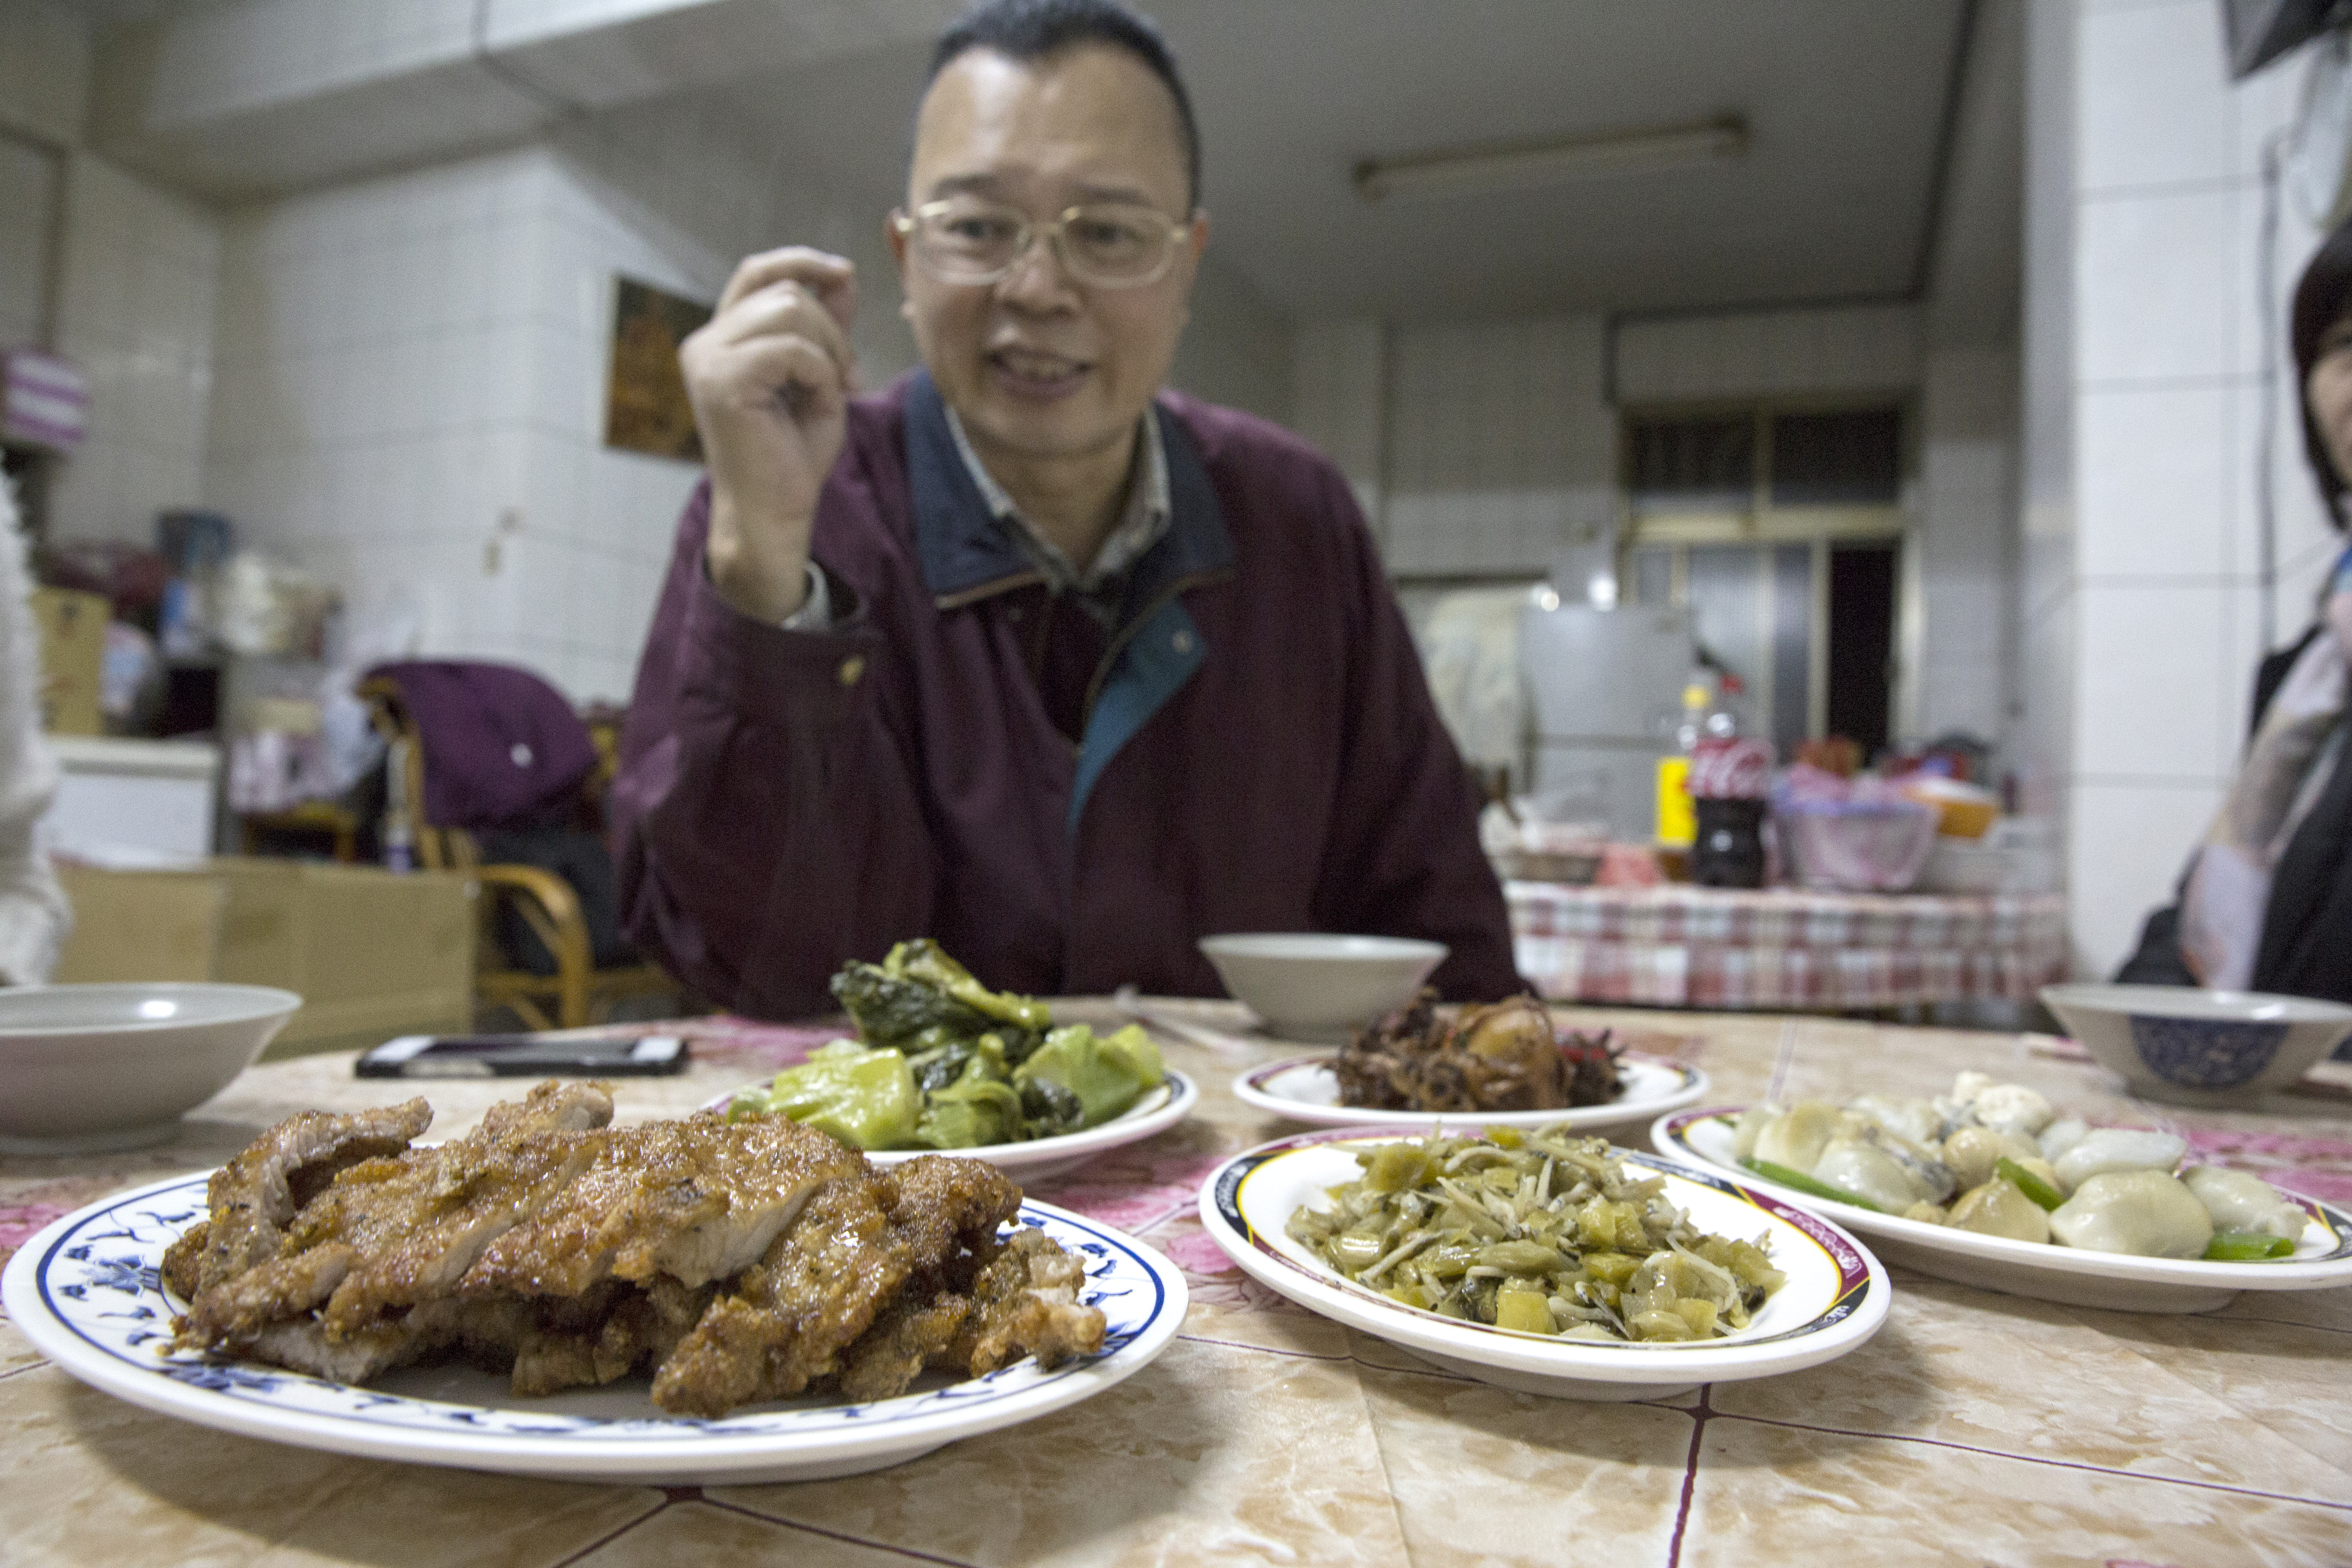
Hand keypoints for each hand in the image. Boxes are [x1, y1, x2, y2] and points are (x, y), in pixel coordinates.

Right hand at [680, 248, 857, 620]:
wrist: (773, 514)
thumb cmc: (792, 456)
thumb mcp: (820, 377)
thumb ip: (826, 327)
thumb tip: (843, 274)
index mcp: (722, 340)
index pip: (756, 273)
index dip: (800, 262)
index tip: (844, 273)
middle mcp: (705, 343)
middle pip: (786, 291)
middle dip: (833, 328)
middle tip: (849, 377)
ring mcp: (709, 360)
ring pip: (791, 309)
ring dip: (829, 349)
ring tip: (835, 391)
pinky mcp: (723, 381)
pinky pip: (793, 348)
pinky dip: (821, 373)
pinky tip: (820, 402)